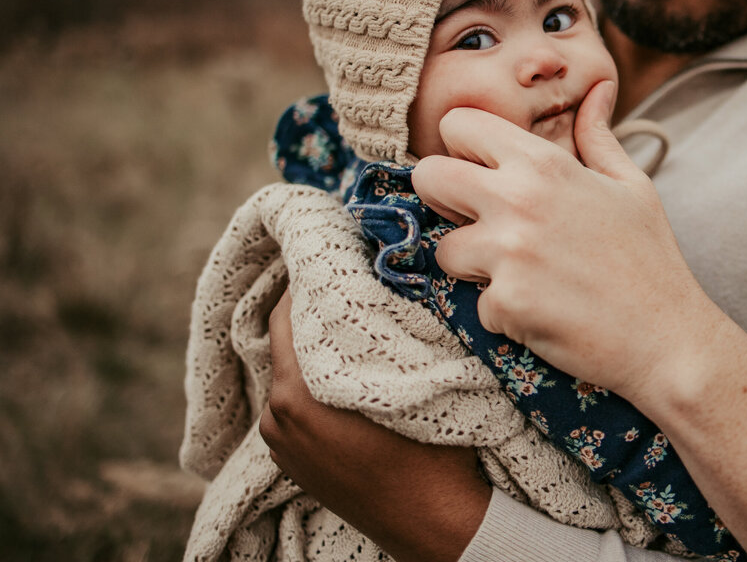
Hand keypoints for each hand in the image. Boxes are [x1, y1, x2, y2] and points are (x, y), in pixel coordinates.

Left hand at [261, 290, 490, 561]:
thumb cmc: (433, 447)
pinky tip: (348, 379)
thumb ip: (380, 327)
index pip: (285, 313)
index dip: (309, 280)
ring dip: (312, 351)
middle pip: (284, 342)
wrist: (435, 523)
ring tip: (351, 333)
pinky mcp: (292, 462)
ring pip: (289, 374)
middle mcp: (276, 417)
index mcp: (296, 393)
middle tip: (346, 286)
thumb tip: (368, 278)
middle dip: (312, 313)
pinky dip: (312, 386)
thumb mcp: (412, 375)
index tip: (334, 258)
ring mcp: (280, 444)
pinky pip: (295, 406)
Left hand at [411, 81, 726, 403]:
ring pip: (443, 250)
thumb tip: (597, 89)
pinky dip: (504, 312)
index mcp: (545, 164)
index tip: (484, 173)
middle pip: (428, 177)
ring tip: (524, 273)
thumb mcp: (631, 185)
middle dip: (444, 198)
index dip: (465, 148)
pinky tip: (545, 310)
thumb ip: (598, 135)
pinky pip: (477, 303)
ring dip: (473, 266)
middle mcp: (518, 200)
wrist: (669, 337)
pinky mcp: (505, 303)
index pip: (458, 124)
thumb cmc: (651, 259)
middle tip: (479, 221)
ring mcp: (508, 254)